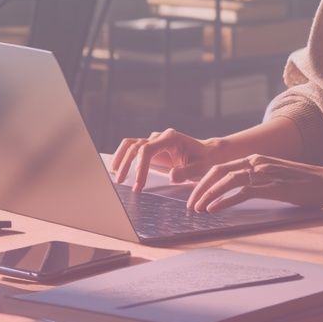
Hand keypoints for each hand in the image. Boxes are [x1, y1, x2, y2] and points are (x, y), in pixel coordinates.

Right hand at [110, 128, 229, 191]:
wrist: (206, 154)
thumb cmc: (204, 161)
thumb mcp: (199, 168)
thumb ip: (186, 172)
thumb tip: (171, 176)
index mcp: (171, 138)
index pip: (148, 149)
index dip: (141, 167)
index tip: (139, 185)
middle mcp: (160, 137)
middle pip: (136, 147)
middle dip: (127, 165)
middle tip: (122, 182)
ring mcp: (155, 140)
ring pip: (131, 144)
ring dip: (121, 158)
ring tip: (115, 174)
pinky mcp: (151, 147)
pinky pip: (133, 148)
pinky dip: (123, 156)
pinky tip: (118, 168)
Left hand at [186, 154, 322, 212]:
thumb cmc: (306, 183)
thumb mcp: (277, 178)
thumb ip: (260, 181)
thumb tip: (243, 191)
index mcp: (256, 159)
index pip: (222, 167)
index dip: (204, 181)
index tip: (194, 195)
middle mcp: (256, 162)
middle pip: (217, 171)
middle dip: (199, 187)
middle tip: (189, 203)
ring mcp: (263, 173)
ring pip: (225, 180)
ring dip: (207, 195)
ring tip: (196, 208)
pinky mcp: (271, 186)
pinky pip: (240, 193)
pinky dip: (223, 201)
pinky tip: (212, 210)